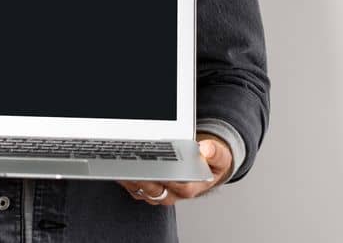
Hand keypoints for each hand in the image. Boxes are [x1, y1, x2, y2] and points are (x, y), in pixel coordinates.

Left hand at [117, 133, 234, 205]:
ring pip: (140, 188)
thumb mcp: (221, 157)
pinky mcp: (147, 190)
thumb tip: (207, 148)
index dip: (165, 175)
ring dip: (131, 176)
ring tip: (124, 161)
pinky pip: (133, 186)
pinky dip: (126, 176)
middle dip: (143, 175)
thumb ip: (216, 153)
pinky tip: (122, 164)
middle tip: (134, 161)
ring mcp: (159, 193)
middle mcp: (173, 194)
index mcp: (190, 187)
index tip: (157, 164)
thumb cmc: (210, 163)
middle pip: (153, 188)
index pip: (175, 184)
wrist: (203, 166)